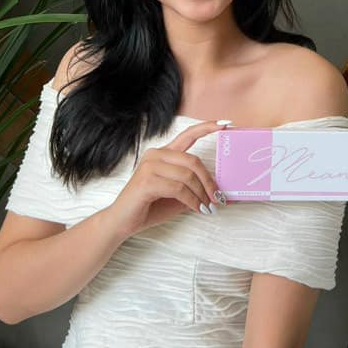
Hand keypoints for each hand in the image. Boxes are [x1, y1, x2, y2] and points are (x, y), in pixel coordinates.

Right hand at [108, 120, 226, 239]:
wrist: (122, 222)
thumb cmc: (150, 207)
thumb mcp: (178, 195)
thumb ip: (195, 188)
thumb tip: (221, 193)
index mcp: (163, 153)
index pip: (188, 135)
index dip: (207, 128)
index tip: (226, 124)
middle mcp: (156, 154)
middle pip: (193, 161)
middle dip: (209, 181)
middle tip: (218, 198)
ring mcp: (150, 166)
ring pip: (187, 175)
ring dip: (201, 194)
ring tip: (207, 207)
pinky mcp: (146, 181)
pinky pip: (179, 188)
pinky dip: (192, 201)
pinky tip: (196, 209)